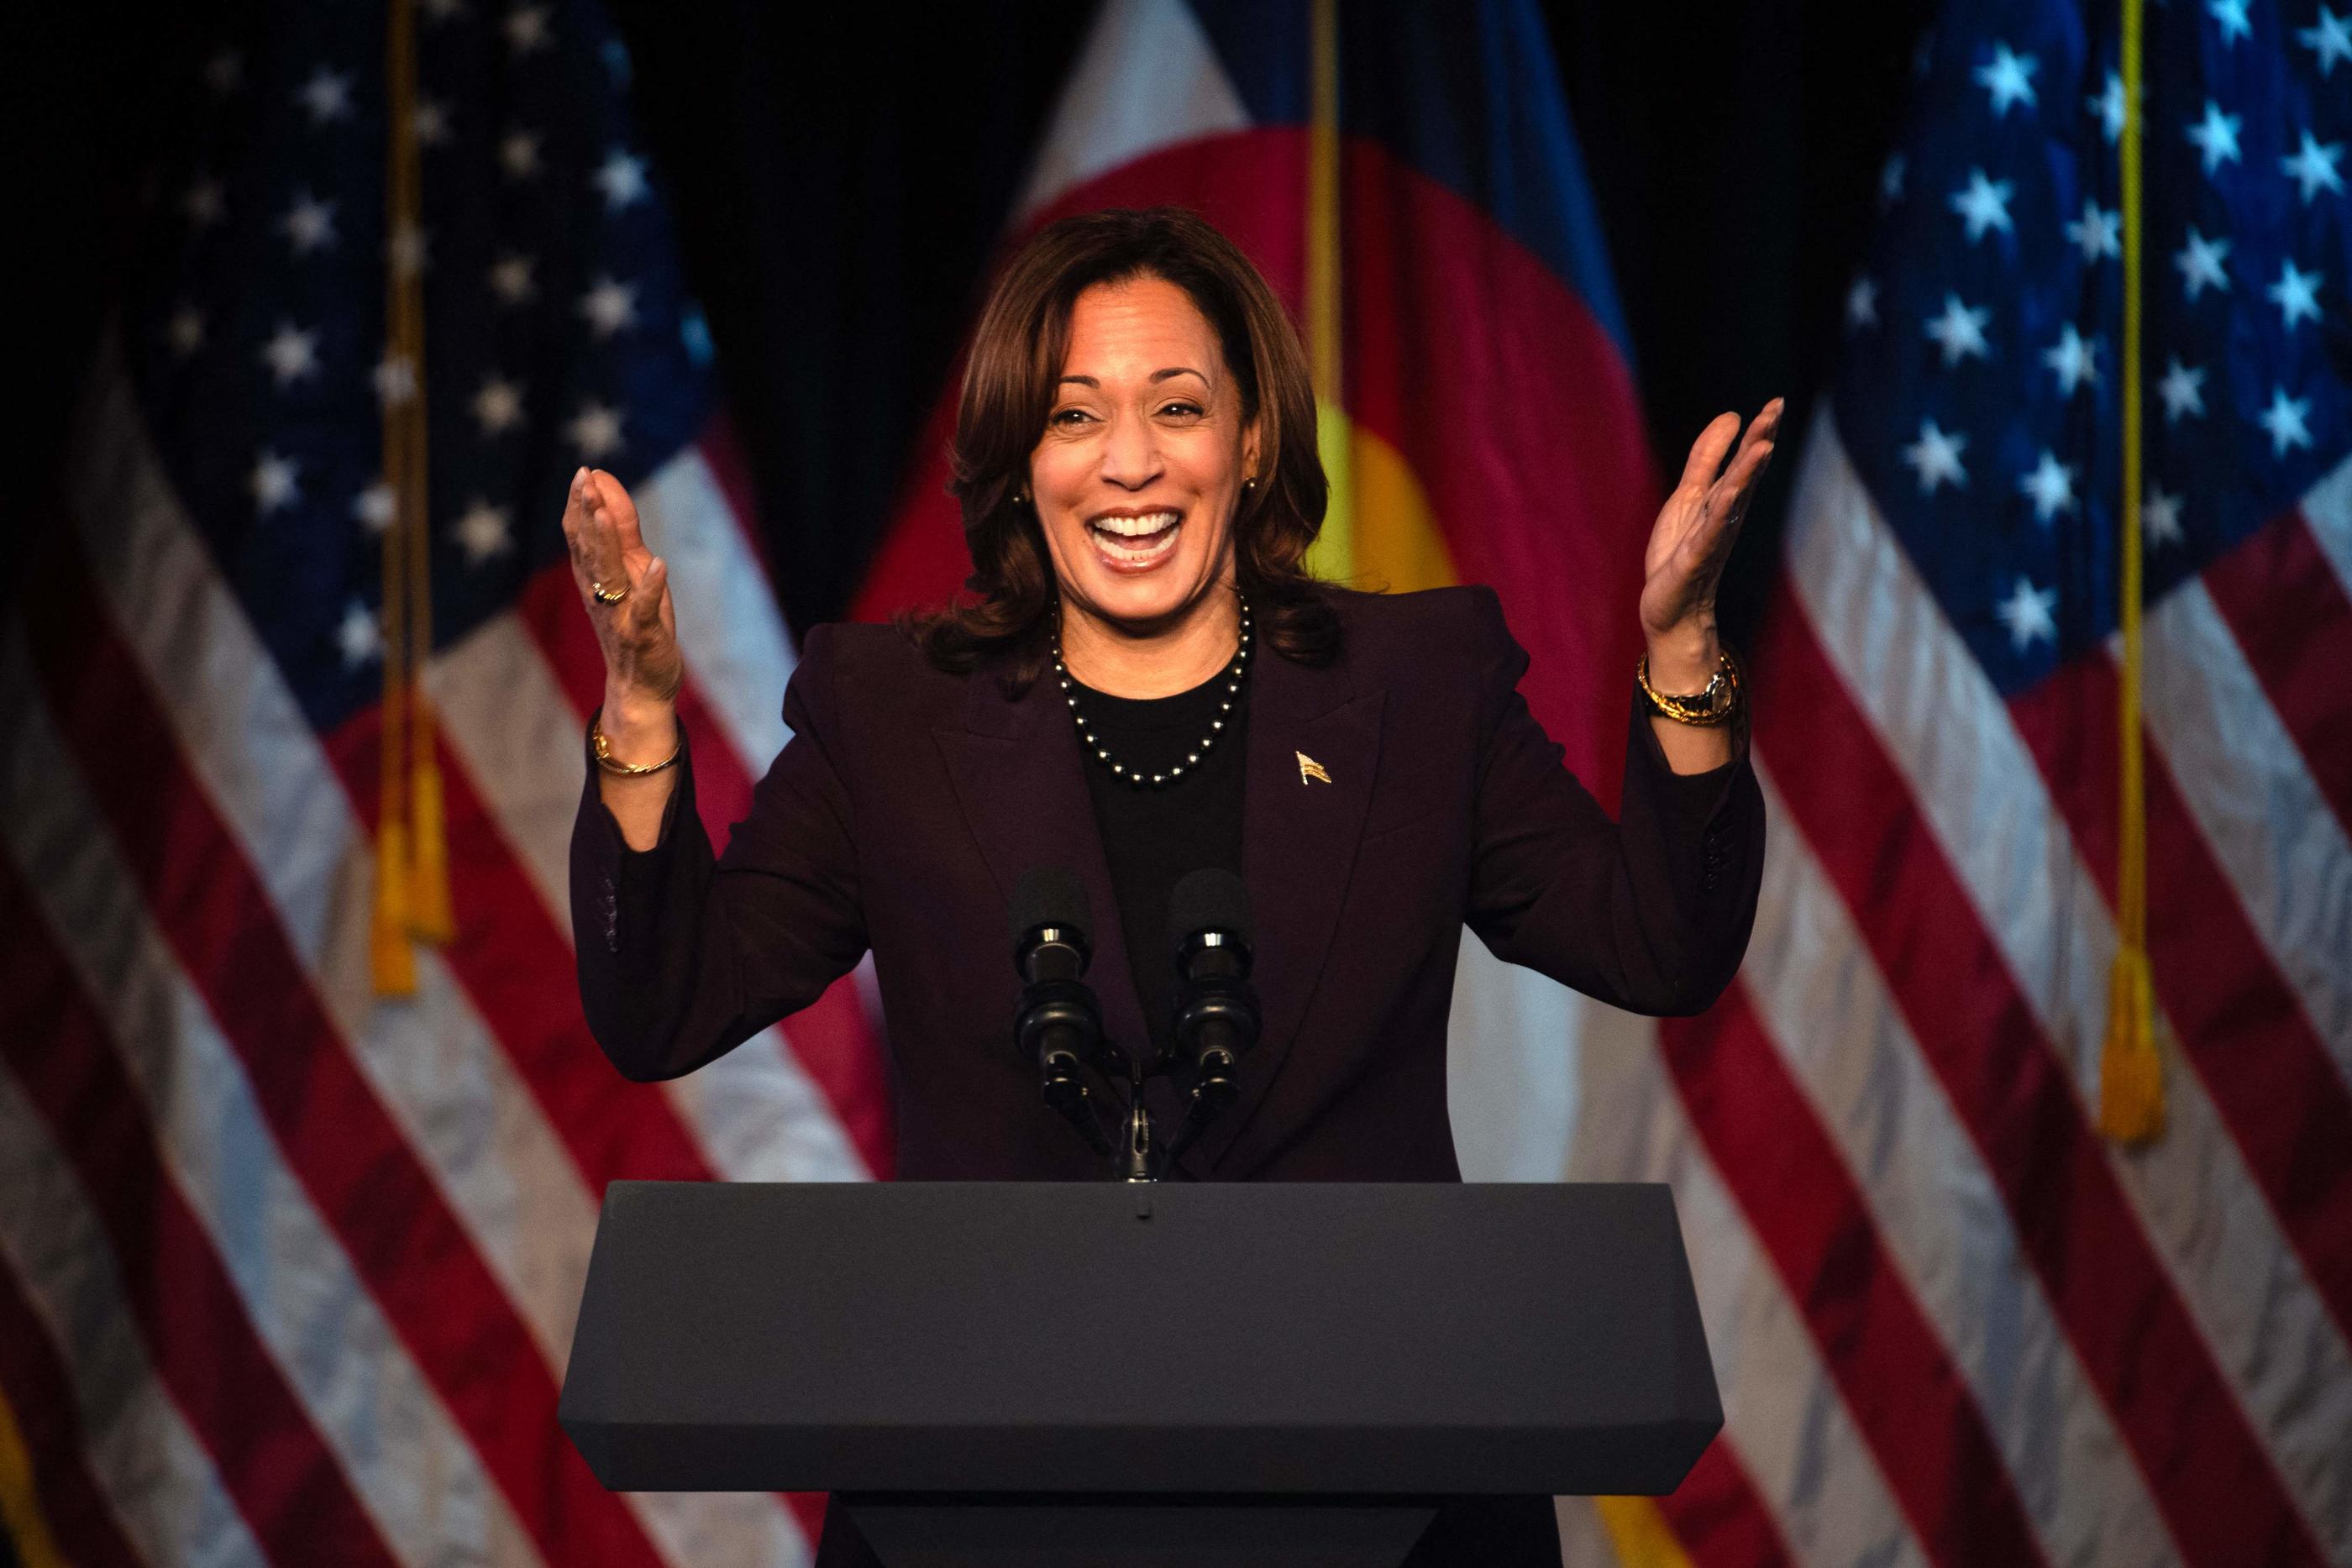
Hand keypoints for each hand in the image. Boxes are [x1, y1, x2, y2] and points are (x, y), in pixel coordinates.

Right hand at [561, 467, 682, 717]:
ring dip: (607, 542)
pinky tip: (658, 564)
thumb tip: (606, 488)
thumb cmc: (635, 623)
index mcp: (594, 577)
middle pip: (589, 548)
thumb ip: (622, 533)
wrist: (639, 686)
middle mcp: (600, 592)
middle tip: (584, 480)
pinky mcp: (642, 634)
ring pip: (608, 574)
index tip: (584, 473)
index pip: (581, 535)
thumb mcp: (630, 572)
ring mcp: (619, 614)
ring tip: (606, 513)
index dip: (581, 505)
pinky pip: (644, 609)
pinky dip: (650, 587)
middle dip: (587, 514)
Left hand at [1640, 399, 1781, 682]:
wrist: (1671, 609)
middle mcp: (1726, 515)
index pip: (1745, 460)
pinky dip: (1721, 511)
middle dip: (1759, 441)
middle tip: (1775, 410)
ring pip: (1733, 498)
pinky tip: (1730, 492)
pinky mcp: (1696, 558)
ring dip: (1747, 472)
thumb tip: (1732, 416)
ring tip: (1762, 445)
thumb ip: (1707, 458)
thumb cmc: (1680, 553)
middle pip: (1746, 473)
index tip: (1775, 403)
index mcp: (1725, 499)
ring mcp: (1713, 536)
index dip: (1759, 431)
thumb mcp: (1689, 496)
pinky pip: (1710, 531)